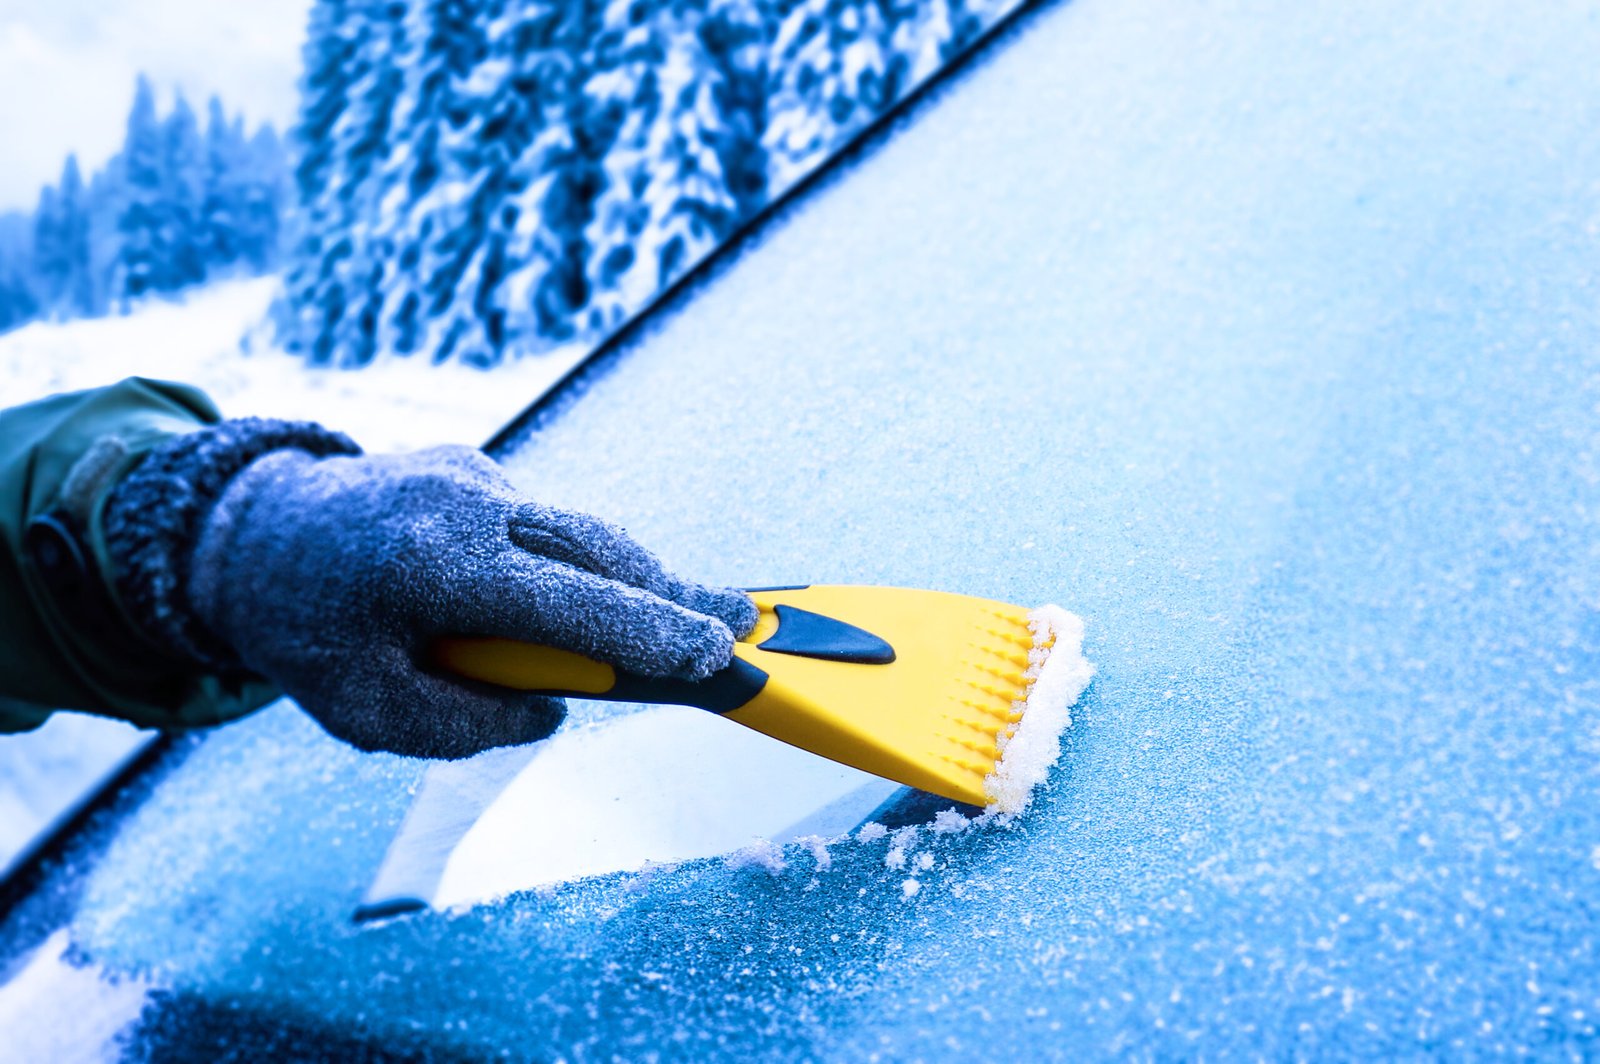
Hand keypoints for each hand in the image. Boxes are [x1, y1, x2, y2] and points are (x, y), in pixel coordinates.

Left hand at [185, 444, 756, 757]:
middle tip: (742, 626)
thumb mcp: (364, 713)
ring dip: (630, 578)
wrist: (243, 532)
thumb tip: (550, 709)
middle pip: (598, 550)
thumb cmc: (304, 634)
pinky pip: (539, 522)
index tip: (718, 653)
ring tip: (690, 617)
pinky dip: (567, 562)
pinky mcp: (470, 463)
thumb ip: (464, 725)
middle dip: (673, 594)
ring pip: (577, 531)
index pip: (571, 604)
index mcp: (432, 567)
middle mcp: (462, 505)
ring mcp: (470, 473)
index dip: (651, 631)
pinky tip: (577, 597)